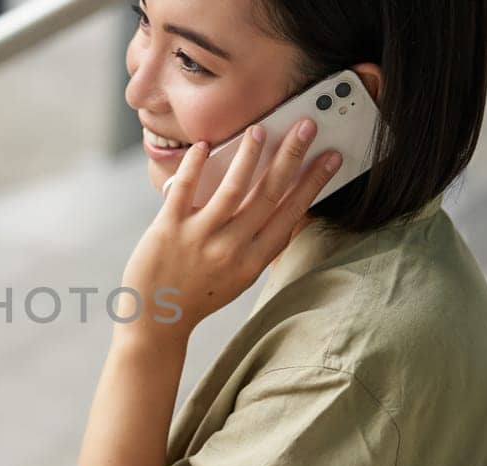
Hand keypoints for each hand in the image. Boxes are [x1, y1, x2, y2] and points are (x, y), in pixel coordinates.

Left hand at [116, 118, 341, 341]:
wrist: (155, 319)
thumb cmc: (199, 294)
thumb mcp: (238, 277)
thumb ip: (255, 244)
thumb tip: (274, 201)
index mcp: (253, 261)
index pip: (291, 213)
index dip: (314, 182)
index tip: (331, 157)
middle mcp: (231, 248)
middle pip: (269, 194)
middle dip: (291, 156)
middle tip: (306, 126)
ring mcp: (200, 237)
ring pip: (232, 189)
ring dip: (249, 156)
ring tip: (259, 130)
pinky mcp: (168, 228)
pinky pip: (184, 190)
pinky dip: (194, 165)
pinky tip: (203, 146)